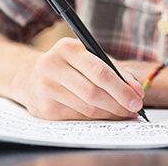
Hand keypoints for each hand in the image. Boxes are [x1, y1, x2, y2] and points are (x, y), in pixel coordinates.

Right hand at [13, 37, 144, 120]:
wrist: (30, 76)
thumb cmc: (69, 65)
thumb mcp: (88, 57)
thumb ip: (115, 70)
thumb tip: (136, 90)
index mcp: (67, 48)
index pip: (100, 72)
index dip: (121, 88)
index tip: (137, 98)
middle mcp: (52, 66)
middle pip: (94, 92)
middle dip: (118, 104)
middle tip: (134, 109)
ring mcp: (45, 89)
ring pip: (87, 108)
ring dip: (110, 113)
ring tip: (124, 113)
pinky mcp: (44, 109)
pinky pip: (78, 117)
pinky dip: (97, 118)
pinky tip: (107, 115)